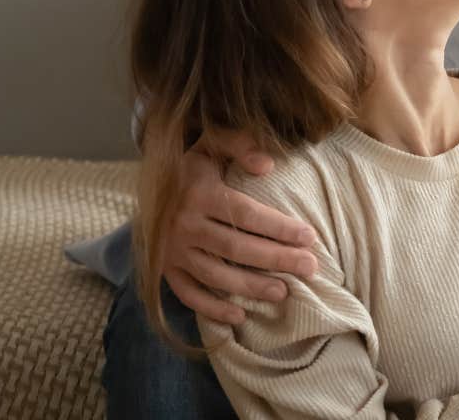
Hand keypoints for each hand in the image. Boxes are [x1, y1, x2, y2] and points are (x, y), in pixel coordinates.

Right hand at [163, 128, 317, 324]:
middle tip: (310, 268)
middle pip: (237, 248)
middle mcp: (184, 224)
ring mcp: (172, 251)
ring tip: (284, 291)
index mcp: (200, 193)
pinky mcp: (164, 269)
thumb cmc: (194, 163)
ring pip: (216, 275)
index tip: (310, 236)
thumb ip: (240, 145)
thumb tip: (267, 165)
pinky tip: (239, 316)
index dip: (279, 227)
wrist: (148, 184)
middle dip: (276, 259)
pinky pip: (188, 294)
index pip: (246, 214)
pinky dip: (212, 309)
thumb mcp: (213, 143)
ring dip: (251, 287)